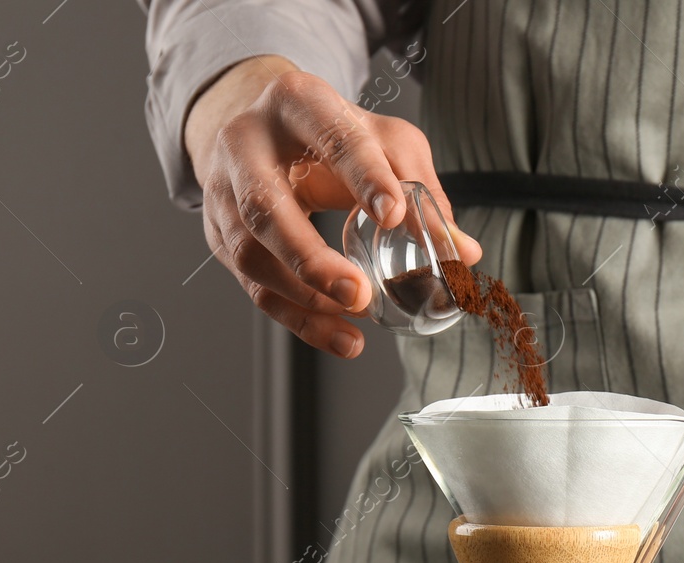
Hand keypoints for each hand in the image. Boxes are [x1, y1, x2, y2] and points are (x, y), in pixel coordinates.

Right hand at [183, 56, 481, 357]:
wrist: (260, 127)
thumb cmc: (331, 134)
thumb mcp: (385, 142)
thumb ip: (423, 191)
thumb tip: (464, 252)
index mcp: (298, 104)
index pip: (333, 138)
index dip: (365, 178)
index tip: (393, 215)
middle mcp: (247, 145)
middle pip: (264, 206)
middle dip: (311, 258)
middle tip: (358, 292)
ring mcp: (225, 192)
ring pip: (251, 253)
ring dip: (304, 296)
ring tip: (356, 317)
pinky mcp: (220, 235)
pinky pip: (254, 286)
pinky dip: (298, 319)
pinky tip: (339, 336)